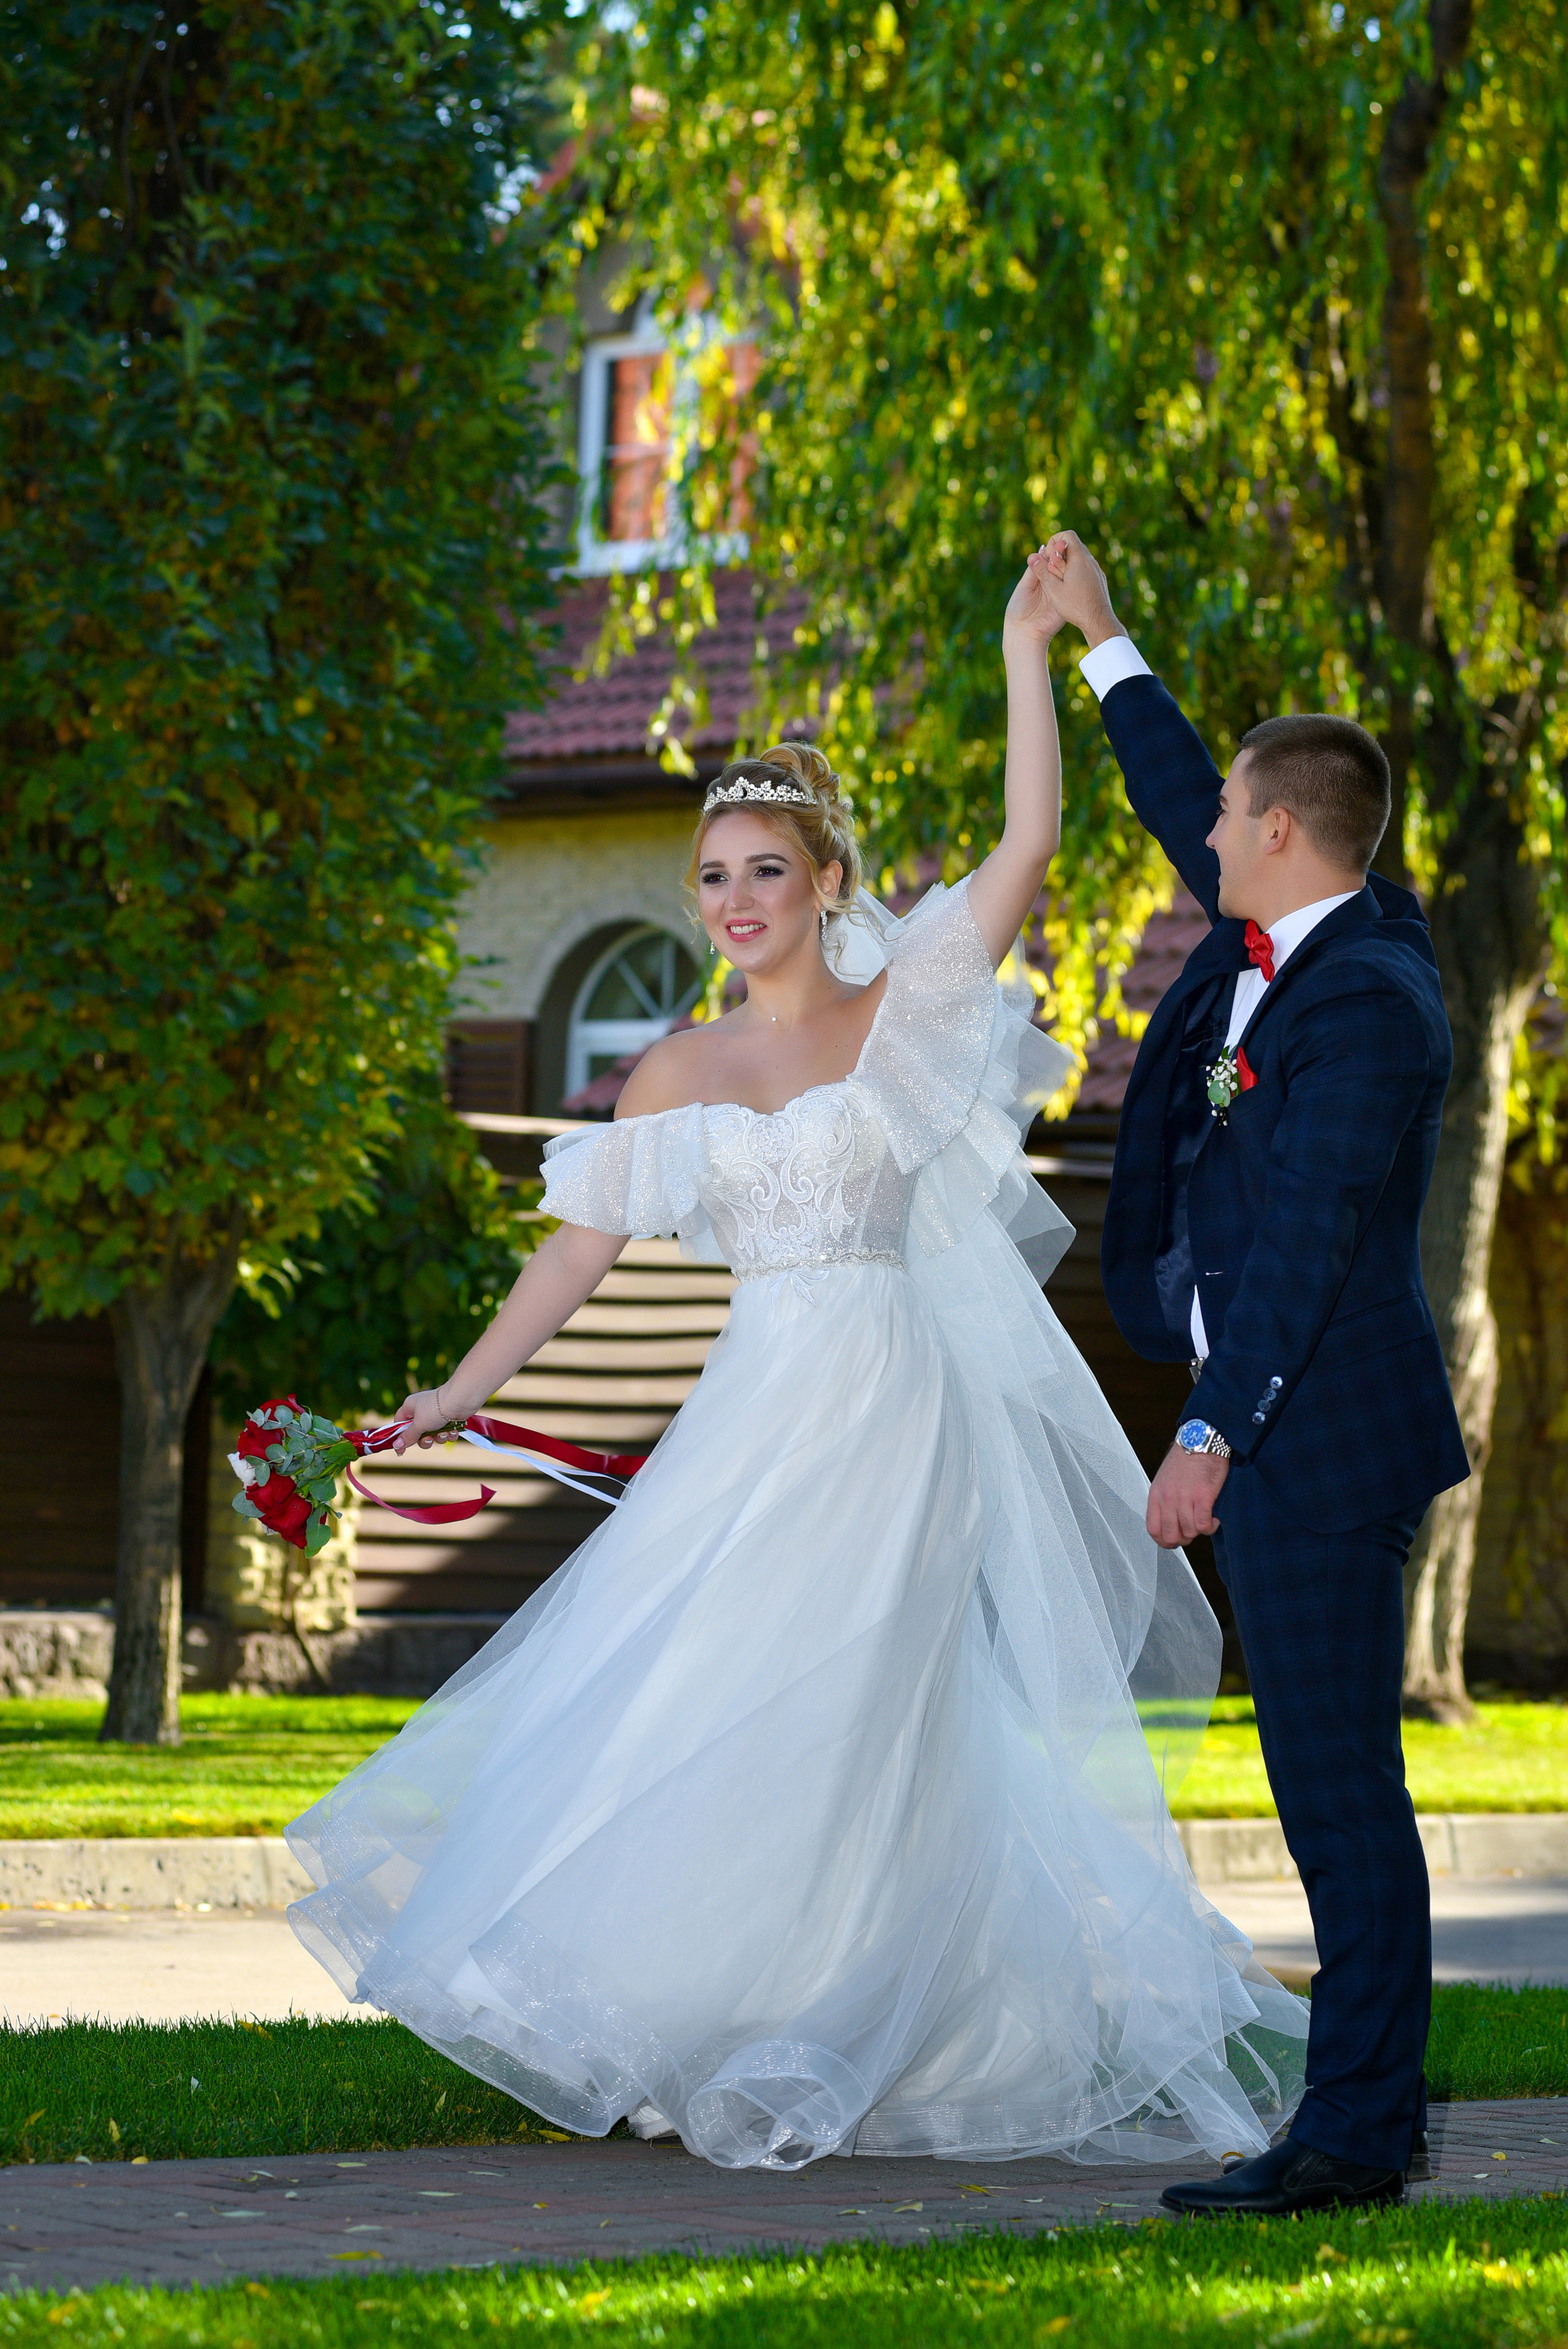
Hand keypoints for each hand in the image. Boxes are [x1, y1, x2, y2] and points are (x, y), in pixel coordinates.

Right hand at [392, 1388, 457, 1452]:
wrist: (460, 1401)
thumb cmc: (435, 1410)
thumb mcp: (419, 1425)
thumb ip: (408, 1436)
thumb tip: (396, 1445)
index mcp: (410, 1406)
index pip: (399, 1424)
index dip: (399, 1437)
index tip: (400, 1450)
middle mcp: (422, 1410)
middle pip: (417, 1433)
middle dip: (424, 1439)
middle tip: (429, 1439)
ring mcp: (436, 1414)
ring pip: (432, 1434)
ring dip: (439, 1437)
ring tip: (444, 1433)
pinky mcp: (448, 1418)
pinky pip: (445, 1432)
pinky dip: (449, 1433)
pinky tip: (453, 1431)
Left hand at [1002, 546, 1067, 646]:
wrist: (1024, 632)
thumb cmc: (1018, 609)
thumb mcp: (1024, 586)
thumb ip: (1034, 570)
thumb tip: (1041, 549)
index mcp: (1039, 578)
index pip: (1048, 561)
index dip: (1052, 551)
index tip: (1057, 541)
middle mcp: (1050, 583)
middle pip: (1058, 565)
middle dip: (1061, 555)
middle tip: (1064, 545)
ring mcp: (1059, 592)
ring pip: (1065, 574)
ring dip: (1067, 564)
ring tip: (1068, 554)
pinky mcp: (1065, 601)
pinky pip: (1070, 588)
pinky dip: (1072, 579)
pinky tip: (1074, 569)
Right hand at [1041, 530, 1124, 647]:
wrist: (1099, 621)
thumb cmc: (1075, 605)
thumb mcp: (1053, 589)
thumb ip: (1042, 571)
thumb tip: (1031, 557)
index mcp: (1079, 558)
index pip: (1067, 535)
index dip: (1055, 540)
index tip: (1049, 556)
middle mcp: (1090, 561)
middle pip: (1074, 545)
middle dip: (1060, 554)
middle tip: (1051, 569)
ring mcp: (1097, 570)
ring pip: (1080, 557)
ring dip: (1068, 564)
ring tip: (1060, 580)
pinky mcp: (1099, 579)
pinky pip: (1086, 568)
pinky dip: (1076, 572)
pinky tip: (1071, 588)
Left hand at [1146, 1444, 1228, 1547]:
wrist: (1200, 1441)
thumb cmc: (1185, 1459)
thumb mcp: (1164, 1480)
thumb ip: (1164, 1500)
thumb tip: (1170, 1521)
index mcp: (1156, 1495)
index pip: (1153, 1529)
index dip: (1164, 1541)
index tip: (1174, 1541)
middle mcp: (1168, 1499)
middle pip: (1171, 1535)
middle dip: (1183, 1539)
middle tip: (1192, 1531)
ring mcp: (1184, 1498)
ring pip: (1189, 1532)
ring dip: (1200, 1531)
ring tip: (1205, 1521)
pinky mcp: (1203, 1497)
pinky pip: (1203, 1525)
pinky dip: (1210, 1527)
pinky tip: (1214, 1519)